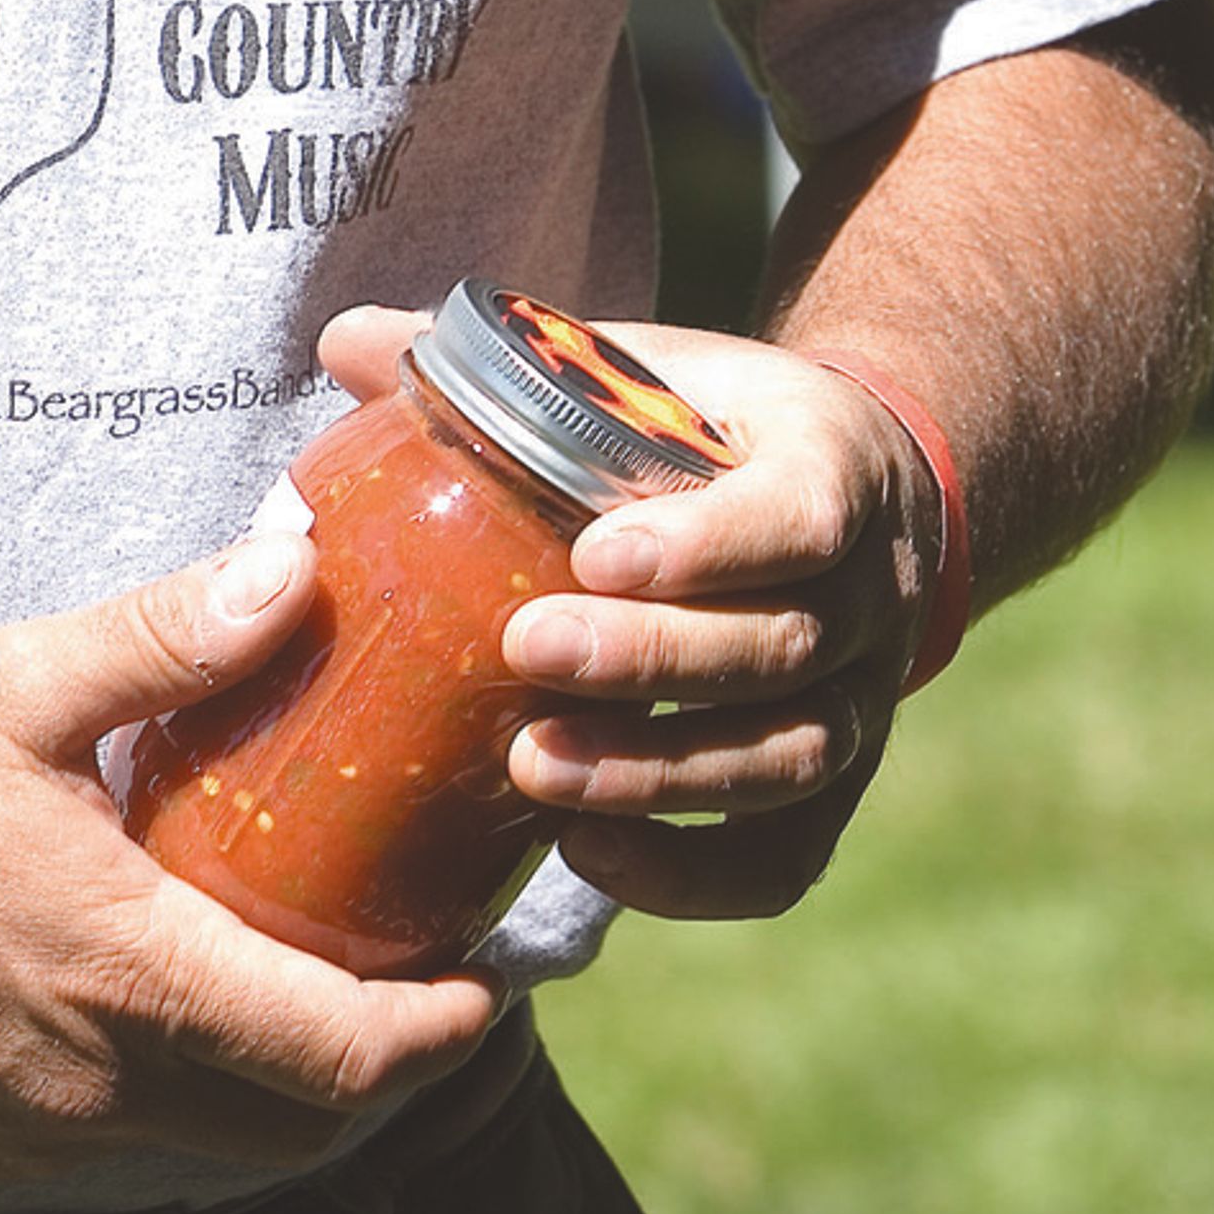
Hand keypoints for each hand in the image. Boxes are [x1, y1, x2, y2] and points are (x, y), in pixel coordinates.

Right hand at [0, 527, 500, 1175]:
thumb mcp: (9, 689)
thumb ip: (166, 638)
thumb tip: (294, 564)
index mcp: (132, 981)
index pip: (347, 1058)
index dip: (442, 1033)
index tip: (487, 981)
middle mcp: (97, 1090)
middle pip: (303, 1126)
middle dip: (379, 1067)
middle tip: (411, 974)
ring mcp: (31, 1136)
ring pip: (212, 1146)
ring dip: (276, 1085)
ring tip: (294, 977)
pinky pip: (121, 1146)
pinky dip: (179, 1097)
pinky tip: (158, 999)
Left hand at [314, 309, 940, 926]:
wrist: (843, 498)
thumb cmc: (709, 430)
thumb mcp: (641, 371)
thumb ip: (513, 365)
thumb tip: (345, 338)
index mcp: (832, 468)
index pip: (796, 517)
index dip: (705, 545)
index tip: (593, 554)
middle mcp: (869, 597)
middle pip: (778, 647)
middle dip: (651, 659)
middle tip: (526, 651)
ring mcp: (861, 701)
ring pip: (784, 758)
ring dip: (658, 773)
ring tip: (532, 769)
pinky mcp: (833, 790)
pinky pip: (783, 859)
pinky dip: (692, 874)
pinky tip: (586, 852)